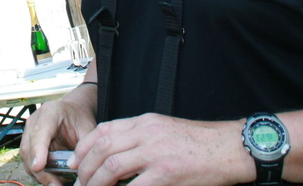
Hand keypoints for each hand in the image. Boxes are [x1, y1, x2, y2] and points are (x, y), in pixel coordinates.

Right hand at [21, 87, 98, 185]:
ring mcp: (29, 132)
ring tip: (55, 185)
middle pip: (29, 147)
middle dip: (39, 169)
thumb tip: (76, 168)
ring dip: (39, 174)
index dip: (38, 150)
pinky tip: (52, 180)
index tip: (39, 166)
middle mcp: (34, 121)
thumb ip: (84, 146)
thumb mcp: (88, 129)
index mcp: (50, 112)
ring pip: (26, 157)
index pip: (40, 132)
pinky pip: (29, 161)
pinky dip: (39, 173)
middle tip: (54, 185)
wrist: (73, 112)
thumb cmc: (80, 119)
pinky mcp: (28, 143)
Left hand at [70, 113, 251, 185]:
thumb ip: (140, 138)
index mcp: (145, 122)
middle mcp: (147, 133)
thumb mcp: (164, 130)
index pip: (104, 130)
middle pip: (103, 148)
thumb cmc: (199, 143)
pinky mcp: (167, 173)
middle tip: (80, 183)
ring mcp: (156, 153)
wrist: (228, 148)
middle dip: (85, 168)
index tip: (74, 162)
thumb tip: (114, 154)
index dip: (84, 147)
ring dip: (96, 182)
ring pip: (112, 167)